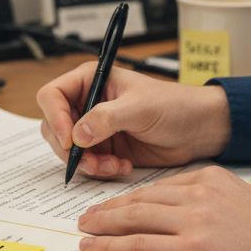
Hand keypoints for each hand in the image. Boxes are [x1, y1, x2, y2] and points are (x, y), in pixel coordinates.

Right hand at [36, 62, 230, 178]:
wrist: (198, 130)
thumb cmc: (174, 106)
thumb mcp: (140, 107)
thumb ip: (106, 118)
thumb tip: (77, 135)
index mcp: (91, 80)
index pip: (52, 96)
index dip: (55, 118)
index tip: (69, 139)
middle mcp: (87, 103)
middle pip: (54, 127)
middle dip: (70, 148)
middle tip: (90, 160)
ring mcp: (94, 128)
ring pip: (68, 150)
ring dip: (86, 163)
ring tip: (112, 165)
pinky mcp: (104, 149)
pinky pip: (87, 164)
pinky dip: (99, 170)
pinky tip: (122, 166)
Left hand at [76, 166, 250, 250]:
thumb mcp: (247, 206)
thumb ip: (217, 204)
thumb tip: (191, 217)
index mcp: (214, 178)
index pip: (162, 185)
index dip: (133, 196)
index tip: (116, 203)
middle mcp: (201, 193)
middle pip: (143, 198)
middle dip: (111, 208)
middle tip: (89, 215)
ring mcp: (195, 221)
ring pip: (135, 218)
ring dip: (103, 225)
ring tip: (84, 230)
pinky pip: (140, 246)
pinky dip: (111, 247)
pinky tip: (93, 249)